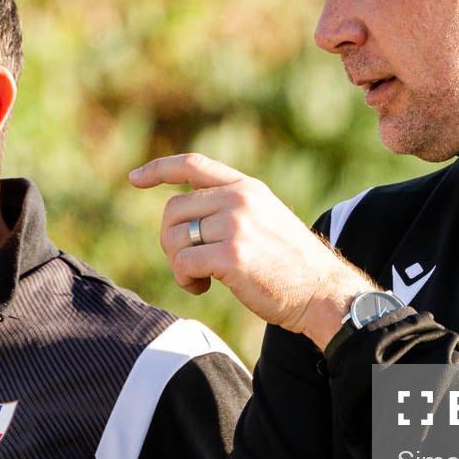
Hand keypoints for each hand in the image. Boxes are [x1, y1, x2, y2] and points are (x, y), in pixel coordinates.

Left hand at [129, 153, 374, 347]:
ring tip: (199, 278)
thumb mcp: (266, 219)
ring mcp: (235, 226)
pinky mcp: (231, 256)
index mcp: (247, 187)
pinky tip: (203, 288)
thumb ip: (231, 209)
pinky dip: (185, 280)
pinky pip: (182, 263)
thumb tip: (184, 218)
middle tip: (188, 264)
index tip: (134, 178)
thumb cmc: (292, 265)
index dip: (159, 169)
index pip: (192, 165)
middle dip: (170, 240)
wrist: (323, 293)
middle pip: (173, 209)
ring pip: (173, 237)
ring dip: (177, 263)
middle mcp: (239, 200)